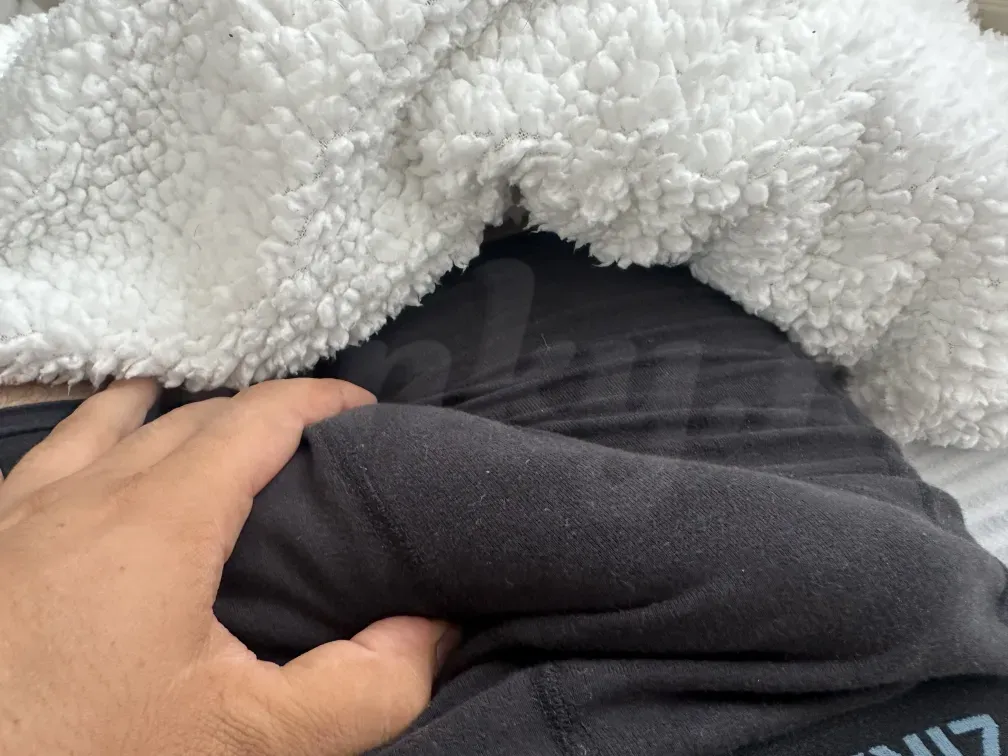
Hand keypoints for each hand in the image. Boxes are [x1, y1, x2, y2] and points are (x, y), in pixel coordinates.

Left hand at [0, 379, 457, 754]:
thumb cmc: (85, 753)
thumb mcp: (244, 743)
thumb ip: (360, 690)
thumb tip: (429, 631)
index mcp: (160, 520)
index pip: (257, 419)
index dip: (318, 400)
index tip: (363, 408)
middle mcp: (86, 492)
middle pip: (193, 418)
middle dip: (261, 416)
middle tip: (310, 447)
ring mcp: (19, 510)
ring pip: (112, 423)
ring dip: (173, 412)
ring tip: (208, 420)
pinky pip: (47, 452)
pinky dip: (93, 429)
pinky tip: (94, 446)